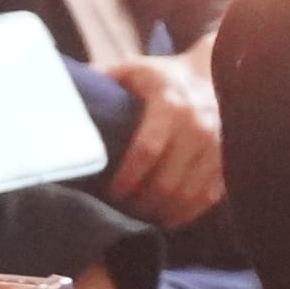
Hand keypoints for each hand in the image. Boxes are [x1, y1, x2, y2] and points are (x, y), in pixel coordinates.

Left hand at [98, 52, 223, 228]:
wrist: (211, 74)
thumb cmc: (161, 77)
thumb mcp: (132, 70)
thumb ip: (101, 81)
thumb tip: (63, 96)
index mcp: (170, 103)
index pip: (148, 149)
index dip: (128, 177)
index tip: (113, 192)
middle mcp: (198, 126)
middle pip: (168, 180)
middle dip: (142, 202)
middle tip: (123, 209)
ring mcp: (217, 146)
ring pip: (188, 195)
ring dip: (162, 212)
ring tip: (142, 216)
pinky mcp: (226, 161)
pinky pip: (207, 198)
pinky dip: (185, 214)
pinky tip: (166, 218)